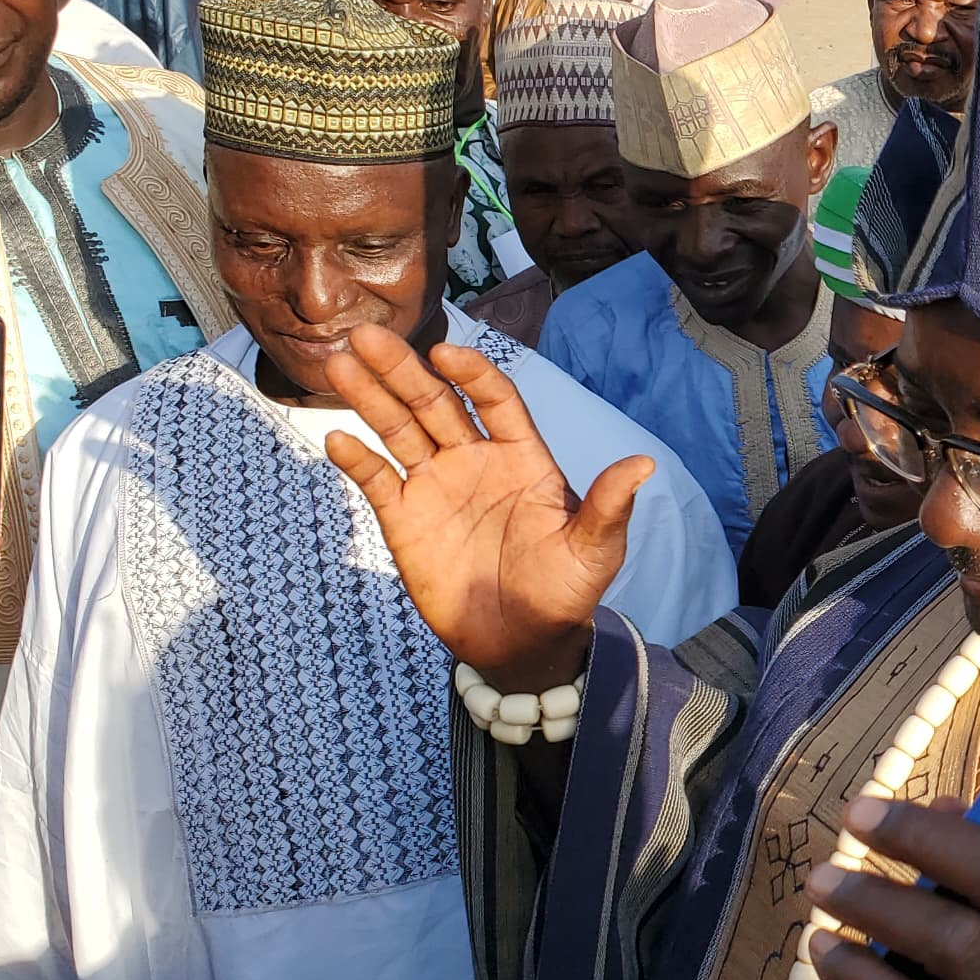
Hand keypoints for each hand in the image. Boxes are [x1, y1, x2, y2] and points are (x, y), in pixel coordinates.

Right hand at [323, 326, 647, 692]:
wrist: (523, 644)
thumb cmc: (565, 592)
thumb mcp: (594, 551)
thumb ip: (608, 506)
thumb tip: (644, 464)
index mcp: (521, 457)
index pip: (495, 400)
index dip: (472, 374)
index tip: (445, 352)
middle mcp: (475, 460)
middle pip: (435, 402)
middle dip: (402, 369)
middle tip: (367, 335)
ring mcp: (436, 486)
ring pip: (399, 429)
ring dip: (369, 396)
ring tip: (337, 364)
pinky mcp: (405, 519)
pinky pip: (378, 480)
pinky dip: (357, 459)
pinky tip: (336, 437)